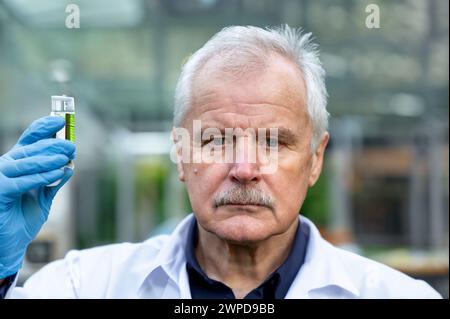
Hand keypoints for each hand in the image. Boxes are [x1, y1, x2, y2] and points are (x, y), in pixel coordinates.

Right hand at [0, 116, 74, 277]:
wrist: (11, 243)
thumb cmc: (24, 218)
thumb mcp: (44, 197)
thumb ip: (53, 181)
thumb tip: (69, 165)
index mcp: (17, 164)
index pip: (29, 140)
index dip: (43, 128)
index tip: (60, 121)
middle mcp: (6, 166)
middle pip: (31, 149)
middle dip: (53, 145)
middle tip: (71, 145)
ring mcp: (0, 178)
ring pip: (27, 162)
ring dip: (49, 158)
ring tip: (67, 157)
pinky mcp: (0, 191)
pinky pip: (23, 181)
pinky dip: (42, 176)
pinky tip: (59, 173)